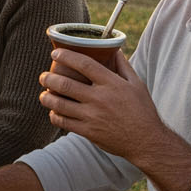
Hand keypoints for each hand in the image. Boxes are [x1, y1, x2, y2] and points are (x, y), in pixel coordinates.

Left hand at [39, 49, 190, 190]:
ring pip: (60, 104)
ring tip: (43, 94)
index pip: (83, 63)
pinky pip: (64, 122)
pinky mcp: (88, 132)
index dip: (65, 55)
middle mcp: (99, 98)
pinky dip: (54, 115)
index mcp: (111, 83)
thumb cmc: (142, 110)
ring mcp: (92, 116)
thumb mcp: (137, 84)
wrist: (146, 141)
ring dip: (46, 97)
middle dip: (48, 78)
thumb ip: (123, 66)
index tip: (55, 53)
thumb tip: (115, 49)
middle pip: (65, 84)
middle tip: (43, 76)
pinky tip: (53, 111)